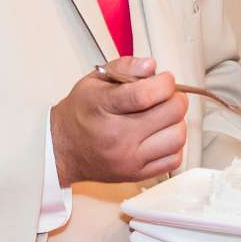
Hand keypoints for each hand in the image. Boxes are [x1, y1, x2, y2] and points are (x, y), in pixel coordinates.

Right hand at [52, 56, 188, 186]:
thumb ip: (125, 67)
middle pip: (169, 114)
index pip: (144, 95)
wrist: (63, 150)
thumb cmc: (81, 113)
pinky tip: (161, 135)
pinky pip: (173, 159)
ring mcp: (128, 158)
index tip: (165, 79)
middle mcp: (117, 136)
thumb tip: (151, 66)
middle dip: (175, 98)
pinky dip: (174, 144)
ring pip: (177, 137)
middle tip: (167, 96)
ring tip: (164, 116)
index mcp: (103, 107)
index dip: (164, 83)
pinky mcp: (137, 175)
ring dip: (177, 122)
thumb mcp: (95, 80)